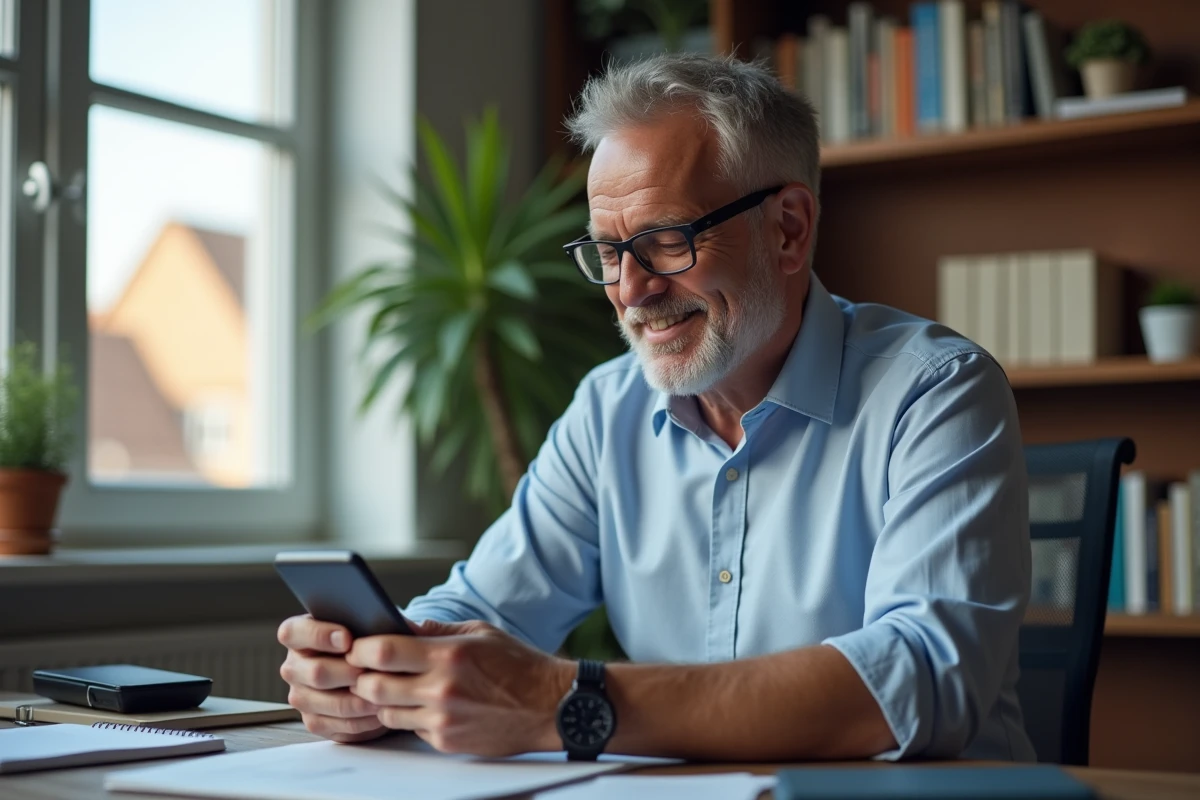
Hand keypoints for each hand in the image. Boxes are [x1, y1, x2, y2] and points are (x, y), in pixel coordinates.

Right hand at [277, 614, 389, 742]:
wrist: (377, 670)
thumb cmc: (373, 641)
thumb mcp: (376, 625)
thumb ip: (380, 622)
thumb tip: (399, 627)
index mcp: (301, 634)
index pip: (294, 632)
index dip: (319, 635)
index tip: (348, 639)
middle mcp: (295, 666)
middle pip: (313, 672)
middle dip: (346, 672)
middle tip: (369, 671)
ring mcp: (302, 695)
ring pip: (324, 702)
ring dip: (356, 699)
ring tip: (382, 694)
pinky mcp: (315, 721)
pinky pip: (335, 724)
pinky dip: (360, 720)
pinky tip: (379, 712)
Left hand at [345, 619, 573, 755]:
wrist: (551, 707)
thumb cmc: (518, 665)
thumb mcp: (480, 633)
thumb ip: (435, 631)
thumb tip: (397, 623)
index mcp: (449, 655)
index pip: (382, 651)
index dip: (362, 648)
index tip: (358, 644)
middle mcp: (441, 690)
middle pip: (372, 686)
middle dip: (363, 677)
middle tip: (368, 669)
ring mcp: (443, 720)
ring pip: (385, 712)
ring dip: (383, 700)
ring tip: (397, 687)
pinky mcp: (447, 742)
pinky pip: (410, 729)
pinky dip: (410, 717)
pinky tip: (425, 705)